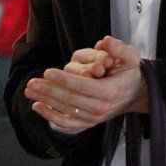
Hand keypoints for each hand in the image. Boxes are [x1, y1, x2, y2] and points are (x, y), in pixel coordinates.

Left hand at [23, 36, 146, 129]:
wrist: (136, 94)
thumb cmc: (129, 72)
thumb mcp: (130, 57)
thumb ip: (119, 49)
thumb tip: (105, 41)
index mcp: (109, 91)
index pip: (82, 86)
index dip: (64, 80)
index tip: (47, 72)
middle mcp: (100, 108)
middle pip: (70, 99)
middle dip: (48, 91)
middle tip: (31, 83)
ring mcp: (93, 118)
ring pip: (65, 111)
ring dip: (45, 101)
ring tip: (29, 91)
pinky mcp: (88, 123)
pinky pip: (67, 124)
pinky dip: (50, 117)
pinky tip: (37, 106)